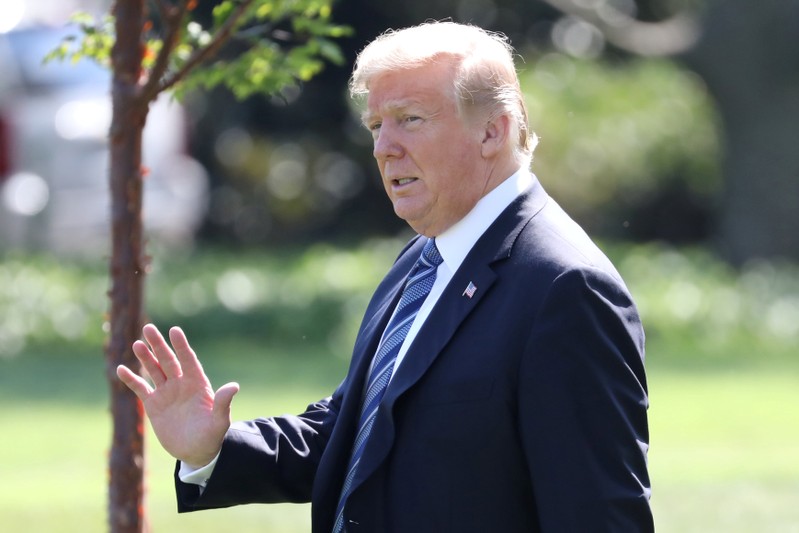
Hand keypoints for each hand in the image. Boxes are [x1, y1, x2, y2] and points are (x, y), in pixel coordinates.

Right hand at [116, 323, 239, 468]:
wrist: (196, 452)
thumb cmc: (211, 436)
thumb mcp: (219, 421)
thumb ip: (222, 403)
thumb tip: (233, 386)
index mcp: (197, 384)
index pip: (188, 360)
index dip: (181, 346)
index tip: (174, 330)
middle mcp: (181, 384)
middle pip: (168, 360)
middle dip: (159, 345)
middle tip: (149, 328)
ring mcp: (166, 393)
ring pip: (154, 370)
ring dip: (145, 357)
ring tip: (137, 344)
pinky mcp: (153, 405)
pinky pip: (140, 388)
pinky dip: (131, 379)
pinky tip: (121, 369)